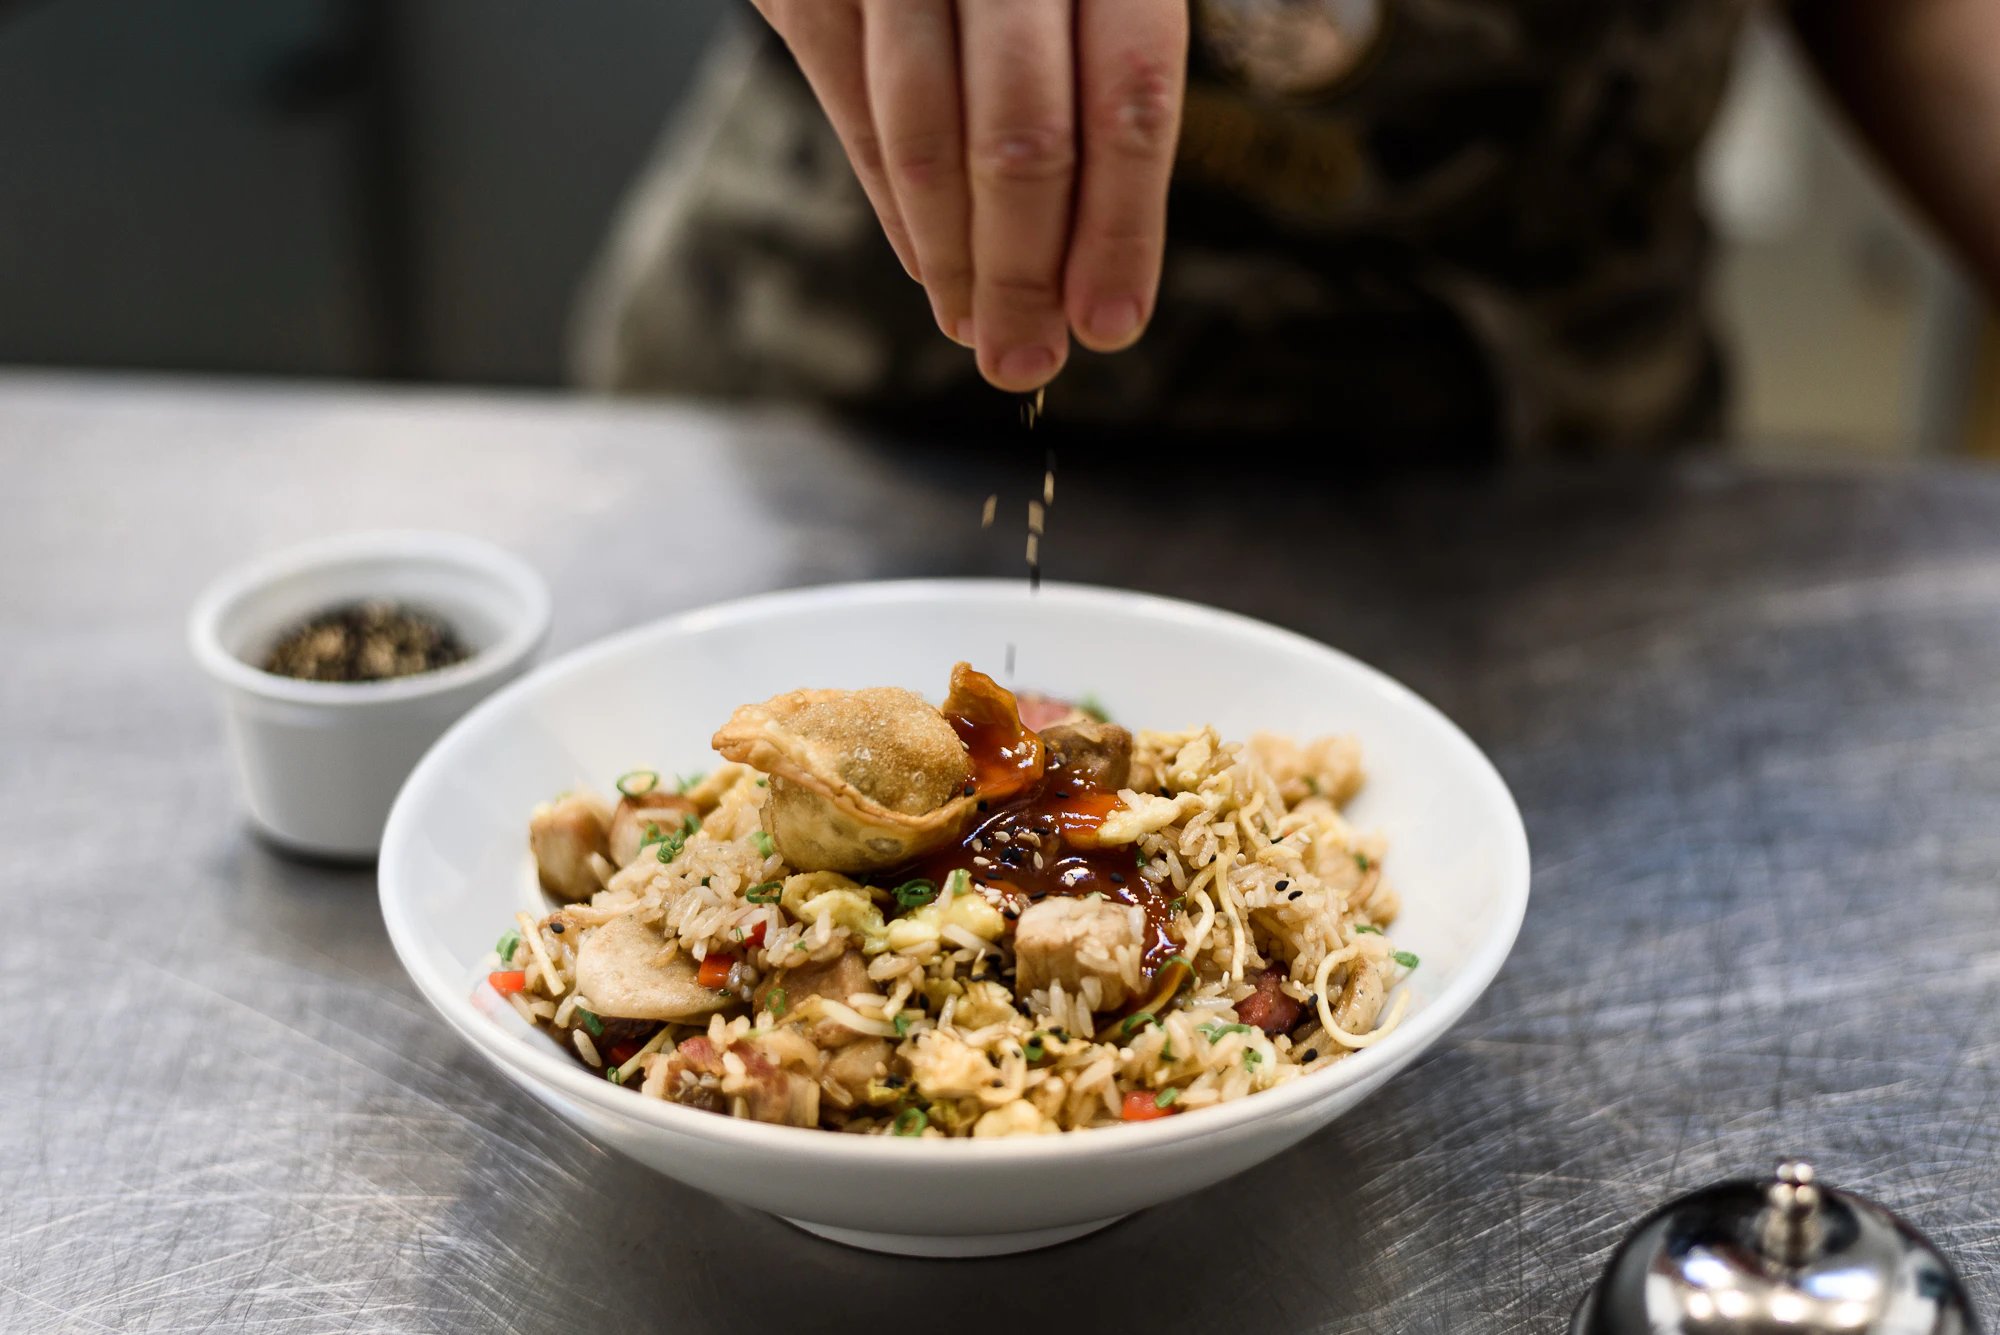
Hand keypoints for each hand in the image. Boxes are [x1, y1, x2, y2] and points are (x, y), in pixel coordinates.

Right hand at [751, 0, 1188, 391]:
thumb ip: (1108, 63)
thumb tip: (1104, 252)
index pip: (1132, 99)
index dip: (1122, 229)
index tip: (1109, 324)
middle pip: (1027, 137)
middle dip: (1027, 272)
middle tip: (1027, 358)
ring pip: (929, 137)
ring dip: (956, 260)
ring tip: (979, 335)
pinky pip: (858, 109)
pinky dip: (897, 207)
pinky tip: (930, 268)